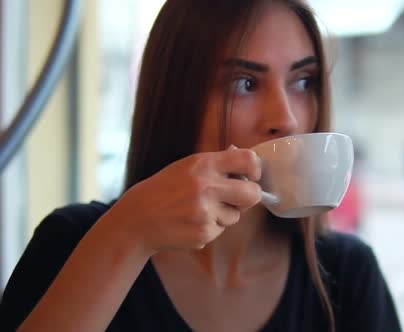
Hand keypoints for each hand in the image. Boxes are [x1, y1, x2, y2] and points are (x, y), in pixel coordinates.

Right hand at [103, 147, 261, 255]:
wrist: (138, 218)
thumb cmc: (166, 189)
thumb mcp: (187, 167)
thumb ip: (217, 163)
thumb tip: (244, 156)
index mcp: (204, 164)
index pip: (247, 159)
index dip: (256, 168)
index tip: (252, 175)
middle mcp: (206, 186)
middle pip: (253, 194)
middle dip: (250, 198)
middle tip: (239, 199)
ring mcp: (205, 212)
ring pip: (236, 216)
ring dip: (224, 215)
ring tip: (199, 210)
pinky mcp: (204, 233)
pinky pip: (221, 230)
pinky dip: (210, 228)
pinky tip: (191, 222)